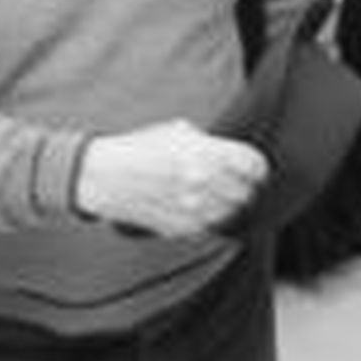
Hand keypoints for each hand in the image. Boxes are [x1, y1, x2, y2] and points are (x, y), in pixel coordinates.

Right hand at [74, 120, 267, 237]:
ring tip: (217, 195)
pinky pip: (210, 226)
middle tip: (237, 183)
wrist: (102, 175)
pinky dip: (210, 218)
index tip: (255, 169)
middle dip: (245, 187)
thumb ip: (211, 144)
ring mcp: (190, 208)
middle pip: (246, 192)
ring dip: (229, 204)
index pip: (254, 166)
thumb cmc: (141, 147)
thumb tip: (235, 156)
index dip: (258, 167)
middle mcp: (201, 182)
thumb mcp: (179, 132)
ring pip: (231, 212)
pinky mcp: (179, 227)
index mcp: (205, 153)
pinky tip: (199, 207)